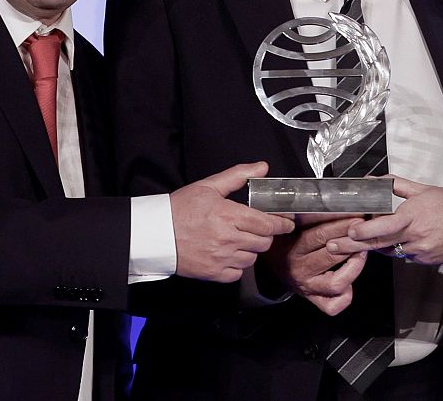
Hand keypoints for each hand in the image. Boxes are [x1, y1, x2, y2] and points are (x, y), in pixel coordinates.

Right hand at [170, 162, 294, 282]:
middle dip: (266, 235)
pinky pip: (238, 274)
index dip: (281, 223)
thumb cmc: (181, 208)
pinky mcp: (213, 274)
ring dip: (251, 249)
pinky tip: (230, 254)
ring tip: (241, 239)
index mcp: (229, 215)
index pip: (268, 224)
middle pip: (264, 242)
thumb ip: (238, 175)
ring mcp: (221, 258)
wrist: (156, 234)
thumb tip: (262, 167)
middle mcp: (228, 239)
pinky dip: (238, 265)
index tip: (286, 222)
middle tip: (259, 229)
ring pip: (252, 258)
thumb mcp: (208, 186)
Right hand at [263, 215, 368, 315]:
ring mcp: (307, 286)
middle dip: (352, 238)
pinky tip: (350, 279)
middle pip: (332, 252)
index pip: (318, 233)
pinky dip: (346, 295)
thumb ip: (306, 213)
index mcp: (291, 247)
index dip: (340, 221)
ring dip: (354, 265)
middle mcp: (298, 268)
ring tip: (362, 250)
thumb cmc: (286, 238)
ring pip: (337, 281)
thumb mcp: (289, 223)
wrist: (270, 262)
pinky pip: (333, 304)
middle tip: (365, 226)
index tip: (356, 212)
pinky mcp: (313, 299)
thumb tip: (332, 197)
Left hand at [326, 178, 442, 265]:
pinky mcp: (423, 260)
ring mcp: (419, 251)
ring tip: (355, 242)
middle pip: (378, 243)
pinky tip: (396, 240)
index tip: (350, 231)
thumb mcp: (423, 189)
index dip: (365, 231)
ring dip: (374, 246)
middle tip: (334, 246)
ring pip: (389, 250)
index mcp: (413, 216)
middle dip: (352, 246)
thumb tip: (376, 181)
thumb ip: (397, 185)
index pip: (384, 226)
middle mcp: (414, 236)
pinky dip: (395, 248)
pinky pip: (403, 255)